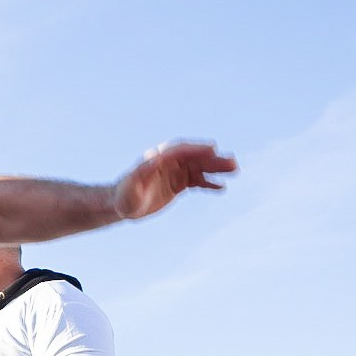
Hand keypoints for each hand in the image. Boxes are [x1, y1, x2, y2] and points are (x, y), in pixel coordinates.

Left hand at [111, 142, 235, 220]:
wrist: (121, 206)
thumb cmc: (124, 196)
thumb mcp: (130, 185)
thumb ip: (141, 172)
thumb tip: (154, 158)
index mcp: (157, 159)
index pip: (180, 150)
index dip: (196, 149)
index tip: (213, 149)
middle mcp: (168, 163)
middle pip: (194, 158)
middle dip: (212, 159)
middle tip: (232, 162)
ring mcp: (174, 172)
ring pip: (199, 168)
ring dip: (216, 169)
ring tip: (234, 170)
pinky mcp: (177, 183)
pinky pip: (196, 181)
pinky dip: (209, 183)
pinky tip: (221, 187)